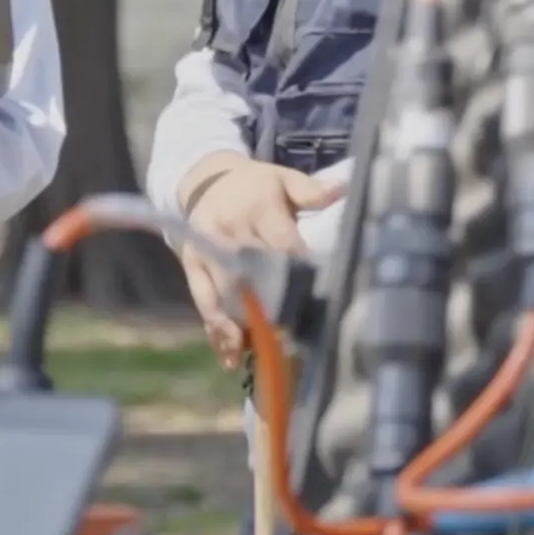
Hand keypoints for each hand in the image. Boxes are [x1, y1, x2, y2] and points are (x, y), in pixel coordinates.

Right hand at [175, 157, 343, 368]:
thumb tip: (342, 190)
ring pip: (220, 293)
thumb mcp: (285, 178)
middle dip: (264, 307)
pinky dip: (216, 330)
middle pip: (246, 273)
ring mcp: (204, 249)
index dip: (295, 270)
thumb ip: (311, 190)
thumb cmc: (257, 185)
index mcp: (255, 206)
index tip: (312, 298)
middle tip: (286, 335)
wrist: (208, 181)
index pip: (279, 242)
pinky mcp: (191, 266)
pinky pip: (202, 300)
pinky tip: (230, 356)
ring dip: (237, 326)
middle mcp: (226, 229)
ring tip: (255, 354)